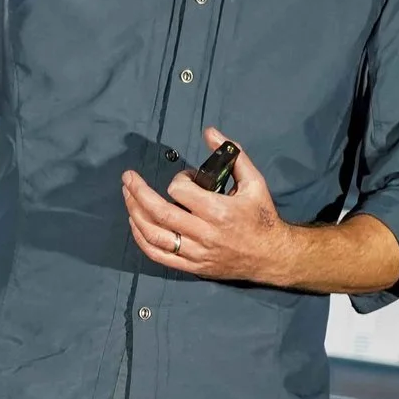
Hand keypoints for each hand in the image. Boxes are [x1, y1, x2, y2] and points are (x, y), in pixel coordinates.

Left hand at [120, 127, 290, 283]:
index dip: (178, 180)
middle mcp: (204, 234)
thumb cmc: (262, 216)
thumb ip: (234, 155)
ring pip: (154, 235)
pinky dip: (141, 239)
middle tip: (127, 178)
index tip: (187, 179)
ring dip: (135, 214)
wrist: (271, 255)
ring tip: (127, 196)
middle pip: (160, 213)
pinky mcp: (192, 266)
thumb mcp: (255, 182)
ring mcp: (196, 252)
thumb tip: (210, 132)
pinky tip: (135, 223)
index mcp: (219, 211)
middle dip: (138, 193)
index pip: (180, 192)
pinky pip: (158, 255)